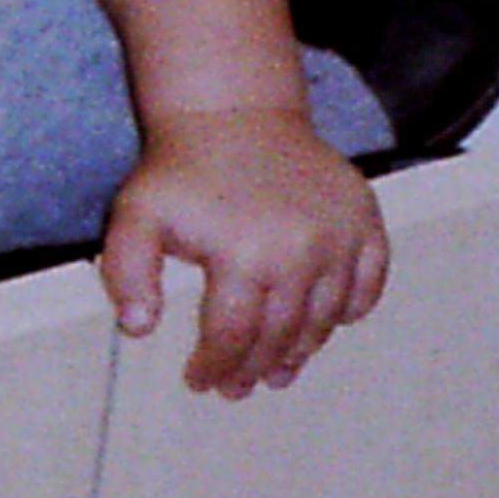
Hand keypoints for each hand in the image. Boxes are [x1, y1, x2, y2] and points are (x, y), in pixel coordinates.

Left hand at [96, 104, 390, 395]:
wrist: (234, 110)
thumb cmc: (183, 168)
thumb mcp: (136, 216)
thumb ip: (127, 273)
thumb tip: (139, 328)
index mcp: (244, 255)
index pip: (234, 338)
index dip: (215, 368)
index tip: (201, 380)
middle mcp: (299, 250)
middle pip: (280, 337)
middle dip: (255, 370)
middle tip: (238, 387)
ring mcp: (338, 235)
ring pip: (325, 319)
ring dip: (301, 351)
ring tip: (279, 370)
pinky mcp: (363, 219)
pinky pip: (370, 282)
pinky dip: (353, 308)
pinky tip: (330, 322)